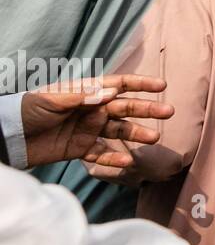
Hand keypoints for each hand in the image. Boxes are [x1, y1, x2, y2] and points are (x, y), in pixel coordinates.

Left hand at [21, 75, 174, 168]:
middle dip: (147, 109)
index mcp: (86, 92)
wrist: (7, 136)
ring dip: (137, 134)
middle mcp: (91, 109)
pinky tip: (127, 160)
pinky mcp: (79, 149)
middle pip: (125, 108)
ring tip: (154, 138)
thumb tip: (113, 92)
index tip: (161, 85)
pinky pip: (101, 154)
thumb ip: (83, 96)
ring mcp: (87, 130)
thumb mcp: (52, 99)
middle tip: (168, 112)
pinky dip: (114, 157)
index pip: (119, 84)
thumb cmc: (27, 109)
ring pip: (118, 131)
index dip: (140, 84)